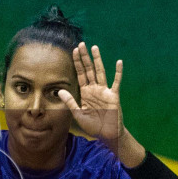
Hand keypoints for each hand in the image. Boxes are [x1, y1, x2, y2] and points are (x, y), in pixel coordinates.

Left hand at [61, 44, 144, 166]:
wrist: (107, 134)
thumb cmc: (93, 126)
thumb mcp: (78, 114)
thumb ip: (70, 101)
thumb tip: (59, 90)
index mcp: (86, 92)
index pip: (80, 74)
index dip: (77, 63)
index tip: (73, 51)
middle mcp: (95, 89)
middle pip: (89, 69)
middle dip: (85, 57)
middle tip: (81, 44)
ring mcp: (105, 91)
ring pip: (100, 72)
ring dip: (97, 60)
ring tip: (94, 48)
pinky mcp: (114, 95)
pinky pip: (116, 82)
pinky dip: (118, 72)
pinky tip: (118, 62)